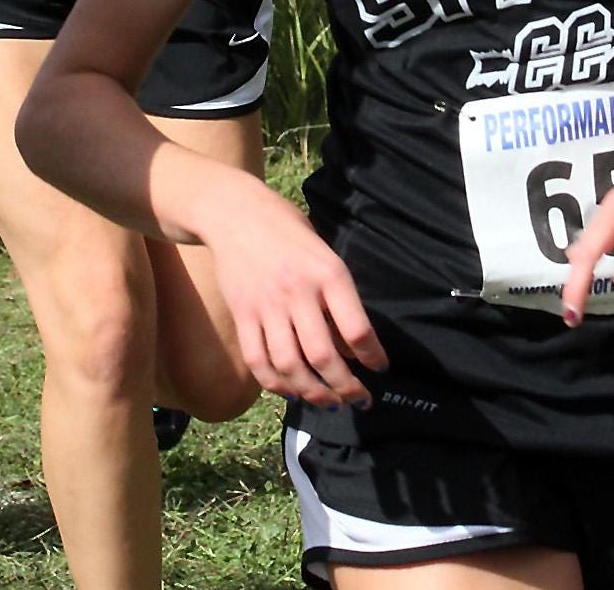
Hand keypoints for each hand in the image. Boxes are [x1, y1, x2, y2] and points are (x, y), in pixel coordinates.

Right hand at [196, 179, 387, 408]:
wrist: (234, 212)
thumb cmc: (288, 231)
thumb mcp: (324, 253)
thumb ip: (338, 297)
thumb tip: (352, 347)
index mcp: (328, 273)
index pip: (357, 329)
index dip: (373, 357)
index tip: (380, 368)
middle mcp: (298, 292)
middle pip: (323, 356)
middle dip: (346, 387)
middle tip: (359, 399)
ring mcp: (266, 306)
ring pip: (290, 366)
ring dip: (313, 393)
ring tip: (329, 402)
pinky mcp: (242, 314)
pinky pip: (258, 360)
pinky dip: (276, 384)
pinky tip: (291, 391)